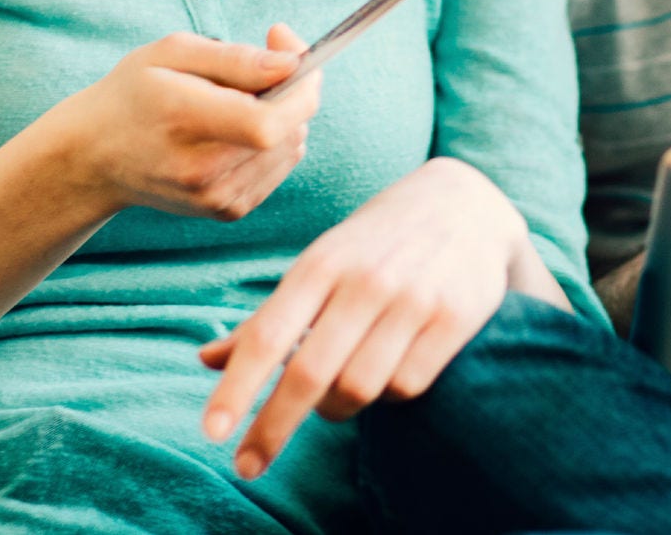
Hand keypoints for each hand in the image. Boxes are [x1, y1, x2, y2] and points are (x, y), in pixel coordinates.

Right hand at [45, 26, 319, 222]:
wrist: (97, 155)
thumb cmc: (135, 92)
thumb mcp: (172, 53)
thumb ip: (236, 58)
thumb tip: (292, 64)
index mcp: (183, 122)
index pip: (267, 123)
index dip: (300, 90)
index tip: (294, 56)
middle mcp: (201, 171)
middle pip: (287, 134)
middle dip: (295, 94)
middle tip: (266, 68)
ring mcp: (215, 198)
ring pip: (292, 148)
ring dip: (284, 118)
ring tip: (240, 102)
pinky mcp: (227, 211)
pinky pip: (280, 167)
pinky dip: (274, 142)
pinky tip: (237, 130)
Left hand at [198, 157, 526, 478]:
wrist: (465, 203)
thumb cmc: (375, 243)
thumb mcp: (319, 264)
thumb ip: (269, 317)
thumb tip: (205, 359)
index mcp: (321, 263)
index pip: (268, 335)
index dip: (238, 387)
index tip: (212, 433)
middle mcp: (365, 280)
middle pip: (309, 373)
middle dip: (273, 427)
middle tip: (247, 467)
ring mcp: (412, 299)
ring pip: (358, 388)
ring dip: (335, 408)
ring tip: (332, 399)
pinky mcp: (454, 318)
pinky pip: (407, 386)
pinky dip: (386, 395)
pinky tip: (385, 373)